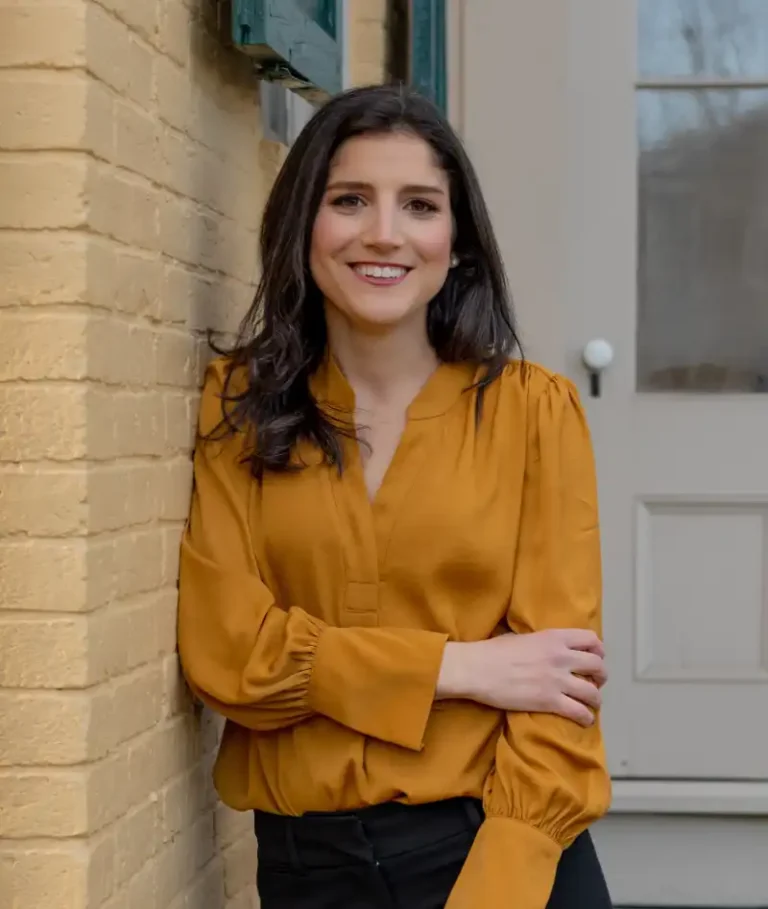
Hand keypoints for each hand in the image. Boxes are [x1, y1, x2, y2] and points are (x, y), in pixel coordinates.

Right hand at [436, 629, 606, 726]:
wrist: (477, 669)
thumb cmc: (493, 651)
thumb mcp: (522, 637)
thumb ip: (542, 642)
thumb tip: (548, 649)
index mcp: (554, 637)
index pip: (591, 640)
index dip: (598, 650)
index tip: (594, 658)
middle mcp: (562, 657)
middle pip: (598, 666)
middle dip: (600, 676)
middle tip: (594, 682)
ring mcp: (557, 680)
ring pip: (593, 692)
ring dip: (595, 699)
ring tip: (591, 704)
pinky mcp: (550, 701)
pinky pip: (579, 712)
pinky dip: (586, 718)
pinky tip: (584, 720)